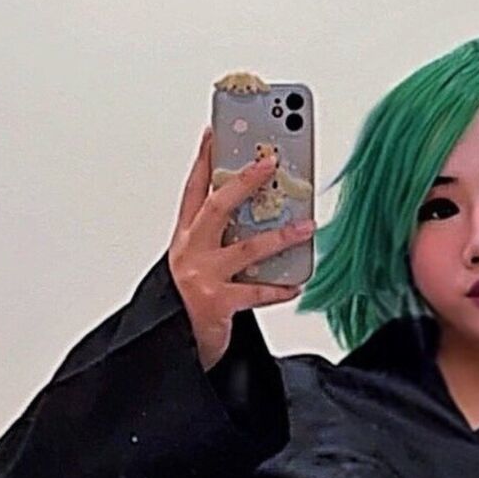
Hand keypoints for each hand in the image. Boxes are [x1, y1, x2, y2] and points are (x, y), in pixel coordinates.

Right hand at [168, 127, 314, 371]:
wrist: (173, 345)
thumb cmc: (190, 300)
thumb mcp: (200, 261)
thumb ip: (222, 237)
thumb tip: (266, 212)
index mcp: (185, 237)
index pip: (194, 189)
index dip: (205, 159)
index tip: (216, 132)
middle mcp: (190, 252)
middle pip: (216, 207)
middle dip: (244, 181)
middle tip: (269, 162)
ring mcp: (200, 277)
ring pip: (245, 248)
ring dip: (280, 236)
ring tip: (305, 226)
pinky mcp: (215, 304)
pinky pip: (255, 291)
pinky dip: (279, 288)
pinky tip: (297, 283)